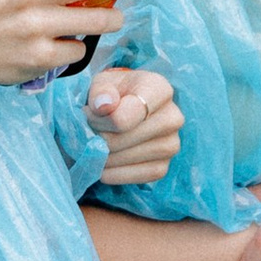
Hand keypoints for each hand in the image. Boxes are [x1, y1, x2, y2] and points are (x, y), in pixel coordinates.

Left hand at [88, 66, 182, 185]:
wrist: (121, 112)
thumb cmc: (112, 95)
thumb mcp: (102, 83)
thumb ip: (101, 90)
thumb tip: (104, 105)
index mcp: (159, 89)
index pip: (129, 113)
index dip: (101, 119)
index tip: (88, 114)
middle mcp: (173, 117)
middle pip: (124, 138)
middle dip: (98, 137)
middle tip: (88, 131)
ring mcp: (171, 145)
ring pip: (128, 158)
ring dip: (103, 157)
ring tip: (94, 145)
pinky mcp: (163, 167)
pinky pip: (135, 176)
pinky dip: (113, 174)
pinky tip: (103, 165)